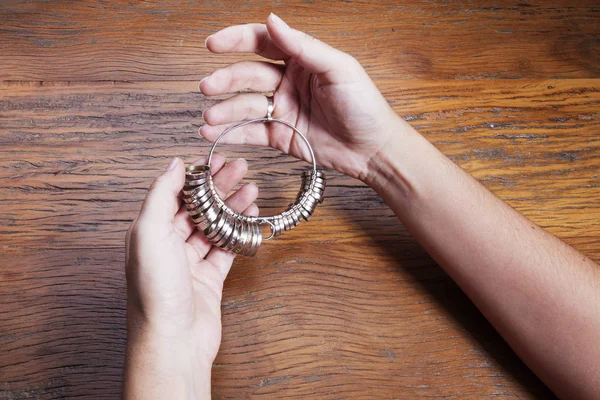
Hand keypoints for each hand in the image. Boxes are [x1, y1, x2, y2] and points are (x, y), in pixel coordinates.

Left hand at [123, 156, 257, 398]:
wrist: (173, 340)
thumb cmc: (155, 290)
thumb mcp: (150, 232)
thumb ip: (161, 194)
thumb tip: (173, 164)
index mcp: (149, 232)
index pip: (174, 193)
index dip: (196, 175)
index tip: (216, 160)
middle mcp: (168, 245)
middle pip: (198, 207)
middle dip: (220, 186)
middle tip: (241, 168)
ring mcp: (190, 263)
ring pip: (215, 226)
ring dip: (232, 206)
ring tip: (252, 189)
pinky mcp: (209, 279)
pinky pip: (227, 248)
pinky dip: (240, 232)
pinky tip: (250, 217)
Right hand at [199, 13, 408, 181]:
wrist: (373, 149)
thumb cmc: (364, 105)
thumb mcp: (338, 69)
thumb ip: (304, 46)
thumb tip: (272, 20)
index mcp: (302, 60)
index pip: (262, 42)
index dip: (235, 40)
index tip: (214, 44)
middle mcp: (288, 82)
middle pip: (248, 75)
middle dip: (226, 80)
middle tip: (208, 86)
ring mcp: (283, 109)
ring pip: (246, 105)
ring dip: (225, 110)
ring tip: (209, 117)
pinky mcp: (280, 136)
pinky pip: (251, 132)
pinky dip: (230, 133)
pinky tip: (211, 134)